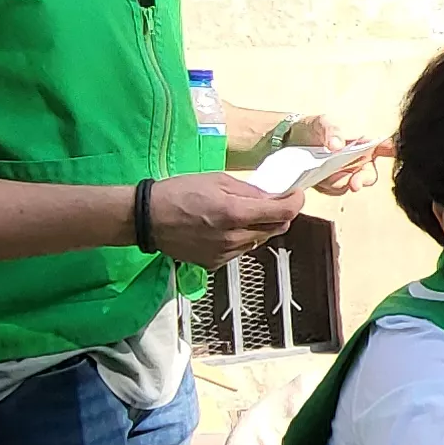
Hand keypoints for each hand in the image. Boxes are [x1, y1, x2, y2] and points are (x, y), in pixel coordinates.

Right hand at [146, 171, 304, 264]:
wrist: (148, 219)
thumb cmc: (179, 192)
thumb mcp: (216, 180)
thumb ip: (249, 191)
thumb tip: (273, 195)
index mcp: (234, 213)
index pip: (283, 213)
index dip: (295, 202)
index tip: (296, 195)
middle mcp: (233, 238)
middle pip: (276, 229)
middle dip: (280, 214)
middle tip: (273, 201)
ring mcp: (225, 254)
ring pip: (259, 241)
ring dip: (260, 227)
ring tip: (243, 213)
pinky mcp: (215, 264)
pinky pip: (241, 250)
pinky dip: (242, 238)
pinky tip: (226, 228)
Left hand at [288, 115, 389, 194]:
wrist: (288, 142)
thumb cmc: (312, 128)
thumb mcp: (321, 123)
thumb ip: (331, 130)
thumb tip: (338, 145)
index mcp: (363, 143)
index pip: (385, 147)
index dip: (393, 151)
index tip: (393, 153)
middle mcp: (359, 160)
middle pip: (370, 174)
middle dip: (363, 180)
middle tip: (355, 184)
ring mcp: (347, 173)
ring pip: (352, 184)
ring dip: (340, 182)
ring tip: (326, 176)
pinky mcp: (333, 184)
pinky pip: (336, 190)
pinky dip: (327, 186)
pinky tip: (318, 178)